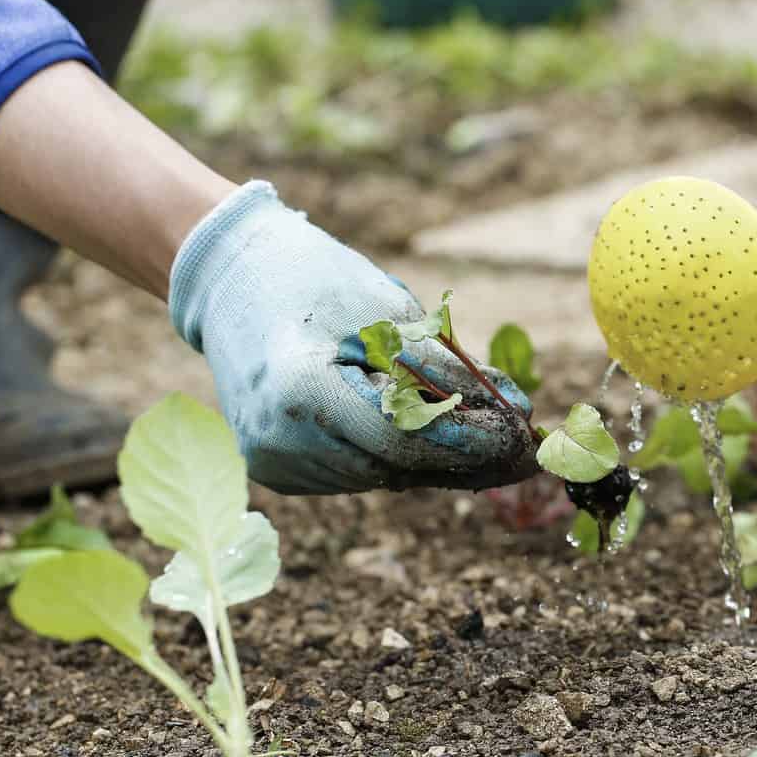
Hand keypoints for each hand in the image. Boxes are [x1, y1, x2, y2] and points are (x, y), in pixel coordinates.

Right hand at [168, 182, 535, 494]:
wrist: (230, 279)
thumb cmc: (313, 281)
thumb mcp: (389, 312)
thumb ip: (450, 370)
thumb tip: (518, 412)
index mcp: (300, 393)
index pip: (403, 439)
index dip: (470, 443)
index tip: (524, 439)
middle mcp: (279, 441)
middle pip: (395, 467)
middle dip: (465, 458)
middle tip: (526, 452)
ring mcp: (273, 463)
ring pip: (380, 476)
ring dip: (434, 460)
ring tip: (484, 437)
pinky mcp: (276, 470)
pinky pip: (355, 473)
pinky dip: (393, 456)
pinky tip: (423, 432)